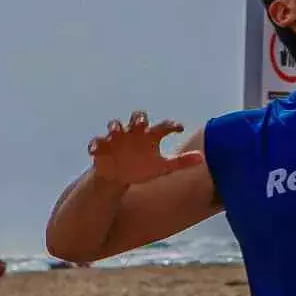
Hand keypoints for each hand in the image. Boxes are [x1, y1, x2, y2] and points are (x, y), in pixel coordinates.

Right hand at [88, 110, 203, 187]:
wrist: (119, 177)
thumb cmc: (143, 168)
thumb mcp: (162, 167)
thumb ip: (181, 162)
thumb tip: (202, 158)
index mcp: (150, 136)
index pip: (163, 126)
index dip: (171, 125)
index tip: (180, 128)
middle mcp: (135, 133)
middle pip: (138, 118)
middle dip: (139, 117)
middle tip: (142, 121)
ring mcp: (117, 138)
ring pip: (115, 126)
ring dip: (115, 126)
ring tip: (115, 130)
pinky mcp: (102, 147)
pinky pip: (96, 142)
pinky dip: (94, 144)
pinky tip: (94, 149)